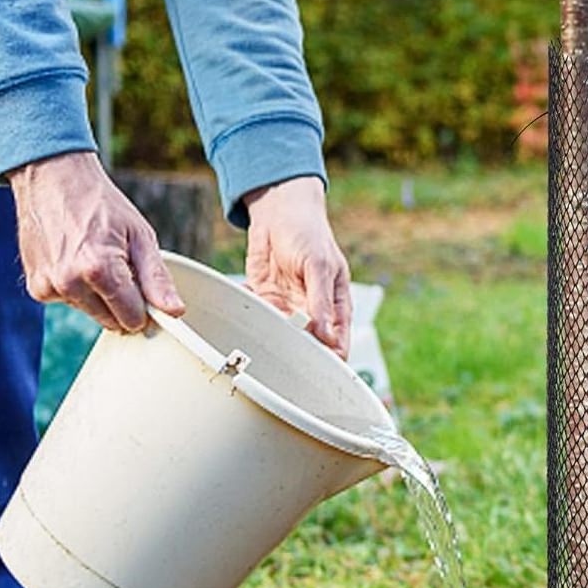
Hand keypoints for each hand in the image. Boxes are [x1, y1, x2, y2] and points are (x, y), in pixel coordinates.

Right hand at [9, 151, 185, 331]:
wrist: (52, 179)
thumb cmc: (100, 204)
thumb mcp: (140, 235)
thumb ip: (157, 279)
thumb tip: (174, 312)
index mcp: (99, 270)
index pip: (132, 318)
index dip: (145, 309)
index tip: (148, 294)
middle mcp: (70, 283)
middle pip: (111, 320)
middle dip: (123, 302)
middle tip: (122, 267)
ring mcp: (48, 287)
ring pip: (91, 312)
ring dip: (99, 296)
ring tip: (96, 257)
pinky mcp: (36, 287)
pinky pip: (68, 302)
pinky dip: (76, 288)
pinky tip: (74, 259)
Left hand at [242, 176, 351, 357]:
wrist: (279, 211)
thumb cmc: (309, 233)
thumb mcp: (318, 266)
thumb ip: (321, 302)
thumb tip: (326, 336)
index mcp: (335, 307)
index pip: (338, 345)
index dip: (331, 364)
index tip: (316, 376)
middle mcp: (313, 312)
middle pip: (307, 347)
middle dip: (294, 355)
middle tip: (279, 359)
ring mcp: (289, 307)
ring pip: (280, 335)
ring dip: (268, 333)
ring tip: (261, 322)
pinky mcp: (266, 299)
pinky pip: (258, 316)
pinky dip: (250, 312)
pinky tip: (249, 294)